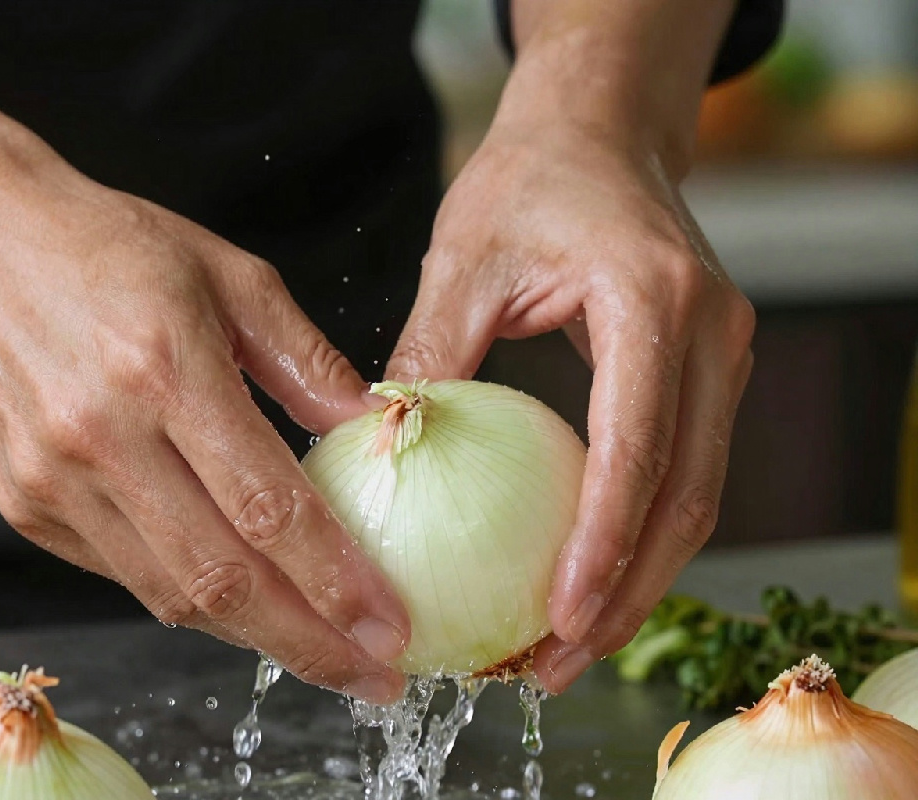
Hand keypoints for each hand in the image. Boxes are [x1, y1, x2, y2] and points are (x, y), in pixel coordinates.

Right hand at [0, 167, 409, 702]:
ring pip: (170, 594)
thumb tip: (371, 424)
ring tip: (321, 651)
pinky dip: (190, 596)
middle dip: (310, 644)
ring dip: (254, 635)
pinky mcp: (24, 505)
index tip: (391, 626)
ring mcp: (53, 480)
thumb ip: (305, 359)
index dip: (338, 582)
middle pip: (222, 579)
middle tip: (374, 679)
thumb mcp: (229, 274)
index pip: (269, 509)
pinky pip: (124, 574)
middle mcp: (104, 436)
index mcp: (167, 368)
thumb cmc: (107, 247)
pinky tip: (238, 597)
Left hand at [386, 115, 753, 692]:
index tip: (559, 614)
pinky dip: (637, 537)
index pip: (641, 445)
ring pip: (697, 497)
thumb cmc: (528, 181)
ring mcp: (724, 356)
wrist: (599, 133)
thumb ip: (432, 352)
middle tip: (554, 663)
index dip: (605, 542)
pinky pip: (682, 472)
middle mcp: (713, 334)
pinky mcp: (708, 374)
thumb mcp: (463, 257)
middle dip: (628, 596)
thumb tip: (380, 446)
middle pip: (689, 496)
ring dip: (637, 582)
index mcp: (656, 301)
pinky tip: (583, 580)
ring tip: (565, 647)